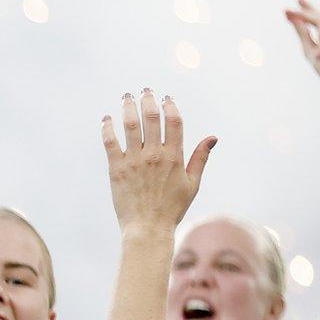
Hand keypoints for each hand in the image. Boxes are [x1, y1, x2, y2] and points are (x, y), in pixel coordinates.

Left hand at [103, 90, 215, 234]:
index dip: (170, 106)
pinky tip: (106, 119)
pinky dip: (107, 128)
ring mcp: (134, 161)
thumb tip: (212, 137)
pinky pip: (110, 143)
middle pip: (151, 118)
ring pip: (130, 126)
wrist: (148, 228)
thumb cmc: (172, 208)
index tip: (166, 98)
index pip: (174, 122)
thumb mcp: (192, 183)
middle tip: (144, 91)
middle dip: (148, 100)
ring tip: (127, 98)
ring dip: (128, 108)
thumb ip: (200, 158)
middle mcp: (155, 155)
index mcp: (175, 157)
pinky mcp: (117, 169)